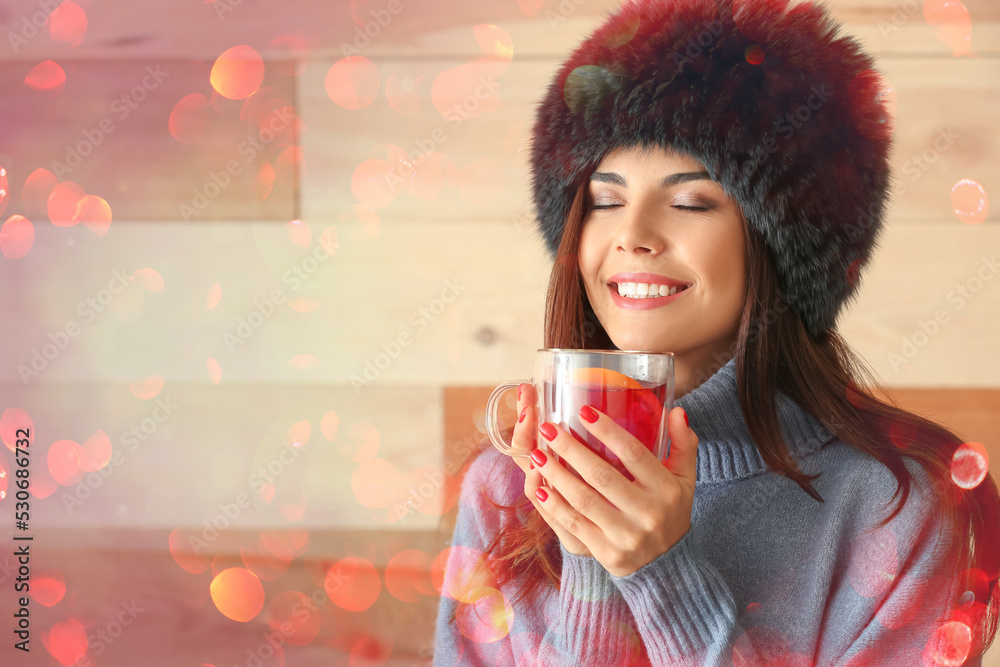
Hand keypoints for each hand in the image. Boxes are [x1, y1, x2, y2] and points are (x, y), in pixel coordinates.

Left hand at [519, 392, 699, 576]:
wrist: (668, 566)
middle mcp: (647, 513)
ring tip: (537, 454)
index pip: (633, 453)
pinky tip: (540, 489)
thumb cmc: (671, 512)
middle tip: (549, 429)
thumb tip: (677, 411)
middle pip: (602, 475)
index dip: (607, 431)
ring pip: (583, 499)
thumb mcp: (685, 479)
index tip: (583, 412)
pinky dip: (554, 506)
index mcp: (667, 489)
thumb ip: (683, 444)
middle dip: (571, 449)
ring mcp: (626, 535)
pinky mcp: (607, 553)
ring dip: (556, 475)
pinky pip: (575, 525)